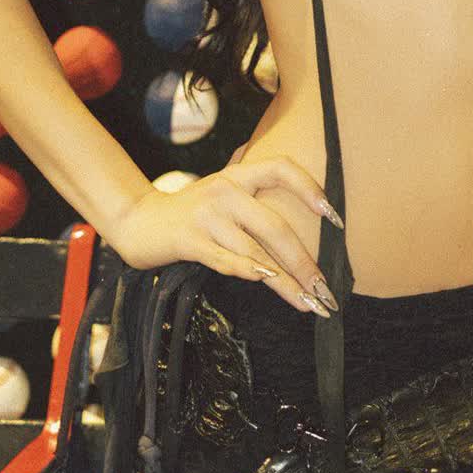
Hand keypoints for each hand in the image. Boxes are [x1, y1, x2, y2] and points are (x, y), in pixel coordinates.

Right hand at [116, 154, 342, 317]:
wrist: (138, 220)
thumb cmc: (191, 211)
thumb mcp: (222, 192)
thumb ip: (253, 193)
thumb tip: (299, 203)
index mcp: (238, 175)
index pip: (281, 169)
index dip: (310, 189)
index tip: (334, 217)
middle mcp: (225, 191)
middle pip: (275, 226)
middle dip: (305, 262)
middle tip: (325, 291)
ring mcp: (207, 215)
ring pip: (256, 251)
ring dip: (286, 281)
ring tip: (308, 303)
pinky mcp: (189, 240)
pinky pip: (225, 259)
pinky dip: (247, 270)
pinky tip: (266, 282)